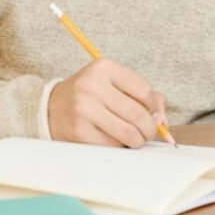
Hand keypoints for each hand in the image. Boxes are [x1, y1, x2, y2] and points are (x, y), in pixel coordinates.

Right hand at [48, 57, 166, 146]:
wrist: (51, 108)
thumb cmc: (91, 95)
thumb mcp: (114, 84)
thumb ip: (144, 96)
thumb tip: (163, 121)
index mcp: (104, 67)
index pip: (144, 90)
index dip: (154, 106)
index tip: (153, 113)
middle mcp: (92, 86)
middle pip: (138, 114)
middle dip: (150, 128)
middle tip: (148, 133)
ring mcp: (83, 109)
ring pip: (128, 133)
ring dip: (138, 141)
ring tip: (135, 139)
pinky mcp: (78, 132)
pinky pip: (112, 146)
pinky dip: (120, 147)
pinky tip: (116, 141)